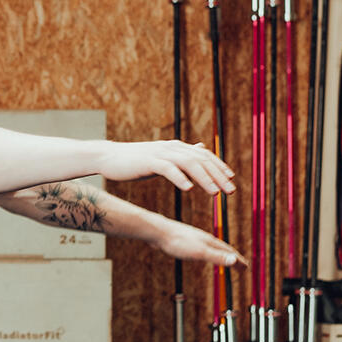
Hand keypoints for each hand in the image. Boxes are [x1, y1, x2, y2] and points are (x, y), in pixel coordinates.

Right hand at [97, 140, 235, 194]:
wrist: (109, 157)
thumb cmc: (135, 160)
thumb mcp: (163, 156)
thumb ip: (182, 154)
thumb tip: (201, 147)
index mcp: (176, 147)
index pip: (204, 155)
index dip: (219, 166)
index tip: (232, 179)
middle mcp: (172, 148)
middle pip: (201, 160)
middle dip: (218, 175)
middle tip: (230, 191)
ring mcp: (160, 154)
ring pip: (189, 164)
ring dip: (204, 179)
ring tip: (215, 193)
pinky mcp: (149, 162)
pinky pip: (168, 169)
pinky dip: (179, 178)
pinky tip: (188, 189)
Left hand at [154, 220, 246, 266]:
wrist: (158, 232)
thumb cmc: (178, 242)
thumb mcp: (199, 252)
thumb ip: (217, 256)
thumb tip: (235, 260)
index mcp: (210, 241)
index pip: (229, 252)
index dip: (238, 260)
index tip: (247, 267)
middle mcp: (204, 239)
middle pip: (223, 249)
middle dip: (232, 258)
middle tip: (240, 266)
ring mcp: (194, 239)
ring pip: (212, 248)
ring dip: (220, 255)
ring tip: (223, 260)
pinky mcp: (184, 241)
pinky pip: (200, 249)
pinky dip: (207, 254)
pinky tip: (200, 254)